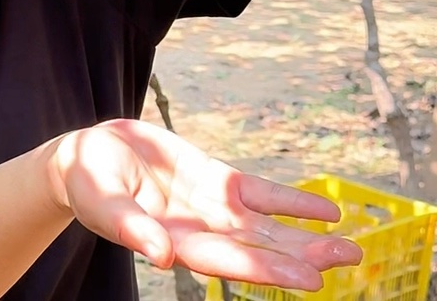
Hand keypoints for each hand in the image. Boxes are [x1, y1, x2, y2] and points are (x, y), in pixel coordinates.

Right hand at [47, 118, 362, 290]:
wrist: (89, 156)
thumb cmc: (88, 182)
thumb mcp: (102, 201)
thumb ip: (129, 226)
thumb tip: (159, 255)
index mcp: (175, 242)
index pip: (228, 261)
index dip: (267, 268)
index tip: (308, 279)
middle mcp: (202, 231)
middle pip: (258, 249)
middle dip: (301, 256)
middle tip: (346, 260)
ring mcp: (213, 207)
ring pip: (267, 226)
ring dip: (305, 236)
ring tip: (348, 246)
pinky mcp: (217, 180)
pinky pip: (260, 193)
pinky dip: (292, 202)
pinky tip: (325, 210)